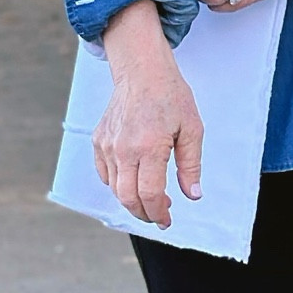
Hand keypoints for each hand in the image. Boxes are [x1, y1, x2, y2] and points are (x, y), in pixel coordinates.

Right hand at [91, 1, 202, 226]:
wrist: (142, 72)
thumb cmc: (171, 97)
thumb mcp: (192, 130)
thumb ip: (191, 165)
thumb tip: (193, 196)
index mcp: (150, 146)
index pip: (150, 195)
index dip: (159, 214)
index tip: (167, 221)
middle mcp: (124, 148)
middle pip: (128, 198)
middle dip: (144, 213)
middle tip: (160, 216)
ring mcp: (108, 145)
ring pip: (115, 188)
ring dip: (132, 200)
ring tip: (151, 197)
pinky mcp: (99, 141)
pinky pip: (105, 174)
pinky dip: (118, 184)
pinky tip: (134, 180)